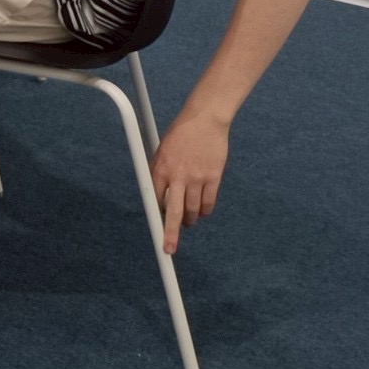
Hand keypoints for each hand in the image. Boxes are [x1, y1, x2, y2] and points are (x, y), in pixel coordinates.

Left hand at [150, 109, 230, 252]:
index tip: (155, 233)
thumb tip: (156, 196)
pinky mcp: (213, 177)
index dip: (156, 218)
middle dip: (170, 233)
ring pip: (192, 211)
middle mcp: (177, 176)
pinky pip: (208, 203)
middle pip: (173, 212)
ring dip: (189, 220)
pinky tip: (200, 212)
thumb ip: (158, 172)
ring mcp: (197, 177)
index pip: (155, 201)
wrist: (204, 120)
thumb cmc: (180, 135)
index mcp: (160, 168)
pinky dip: (204, 212)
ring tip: (188, 221)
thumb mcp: (161, 151)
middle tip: (168, 248)